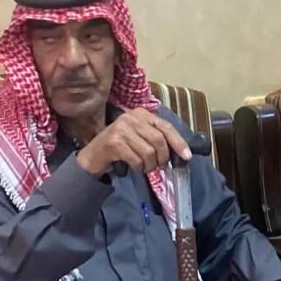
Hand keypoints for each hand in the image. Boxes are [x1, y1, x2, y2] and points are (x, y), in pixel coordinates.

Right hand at [76, 108, 190, 175]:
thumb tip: (182, 151)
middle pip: (159, 140)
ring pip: (149, 152)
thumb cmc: (121, 148)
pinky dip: (138, 167)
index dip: (178, 142)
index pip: (166, 127)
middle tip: (159, 166)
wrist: (93, 157)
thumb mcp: (141, 138)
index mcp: (141, 113)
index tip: (187, 156)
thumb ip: (158, 139)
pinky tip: (133, 166)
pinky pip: (136, 159)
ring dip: (150, 165)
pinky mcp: (114, 142)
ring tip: (144, 167)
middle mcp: (131, 117)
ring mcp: (121, 128)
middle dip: (163, 157)